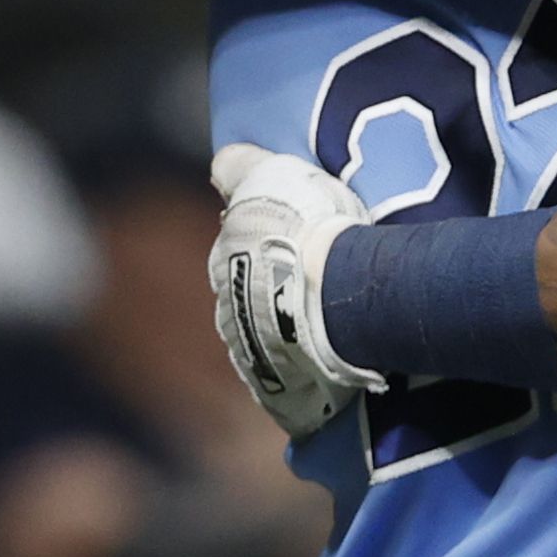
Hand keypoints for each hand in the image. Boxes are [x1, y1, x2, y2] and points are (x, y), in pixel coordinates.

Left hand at [207, 143, 382, 439]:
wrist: (337, 291)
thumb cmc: (304, 226)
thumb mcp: (268, 173)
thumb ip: (238, 168)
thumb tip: (219, 165)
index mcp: (223, 264)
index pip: (234, 255)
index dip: (263, 247)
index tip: (293, 244)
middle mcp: (226, 313)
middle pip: (247, 302)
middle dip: (271, 296)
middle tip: (312, 286)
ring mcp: (251, 357)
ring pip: (266, 343)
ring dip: (287, 337)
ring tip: (327, 330)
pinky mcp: (279, 392)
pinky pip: (290, 381)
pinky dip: (306, 373)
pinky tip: (331, 365)